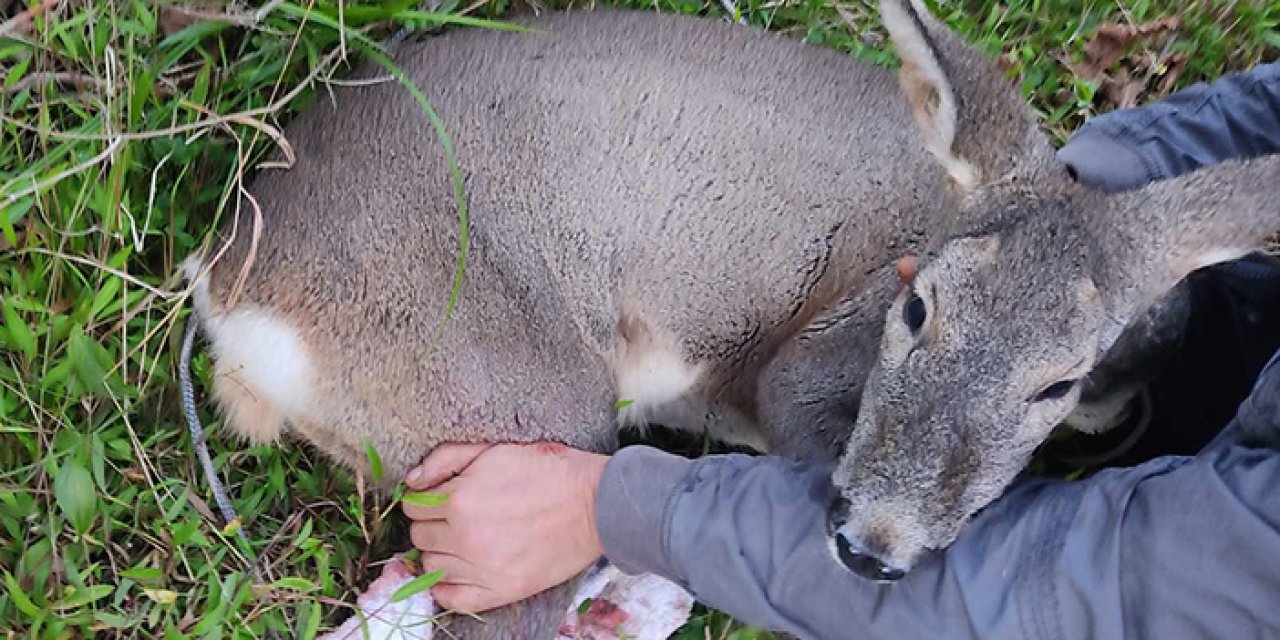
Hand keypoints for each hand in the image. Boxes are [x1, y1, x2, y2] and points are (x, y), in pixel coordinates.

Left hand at [401, 442, 608, 612]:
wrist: (595, 504)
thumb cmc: (548, 471)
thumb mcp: (495, 450)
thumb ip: (446, 458)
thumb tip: (411, 481)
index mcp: (460, 499)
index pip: (413, 505)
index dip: (425, 498)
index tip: (441, 496)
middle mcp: (465, 537)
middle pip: (419, 536)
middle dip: (431, 523)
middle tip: (455, 516)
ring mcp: (482, 568)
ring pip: (432, 566)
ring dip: (440, 552)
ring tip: (463, 540)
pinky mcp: (501, 591)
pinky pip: (452, 599)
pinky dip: (446, 588)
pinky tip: (458, 572)